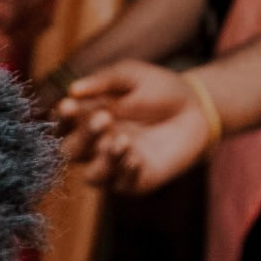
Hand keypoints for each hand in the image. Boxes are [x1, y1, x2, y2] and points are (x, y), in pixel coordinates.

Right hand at [57, 61, 210, 193]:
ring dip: (103, 160)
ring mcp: (115, 165)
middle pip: (72, 152)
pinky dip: (126, 172)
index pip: (65, 124)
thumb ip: (105, 81)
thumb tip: (73, 89)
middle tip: (104, 118)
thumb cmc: (159, 89)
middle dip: (84, 137)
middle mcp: (96, 146)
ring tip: (122, 140)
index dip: (63, 118)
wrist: (197, 108)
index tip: (68, 106)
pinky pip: (122, 184)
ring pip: (93, 175)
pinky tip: (135, 157)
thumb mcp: (133, 76)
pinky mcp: (136, 180)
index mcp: (88, 119)